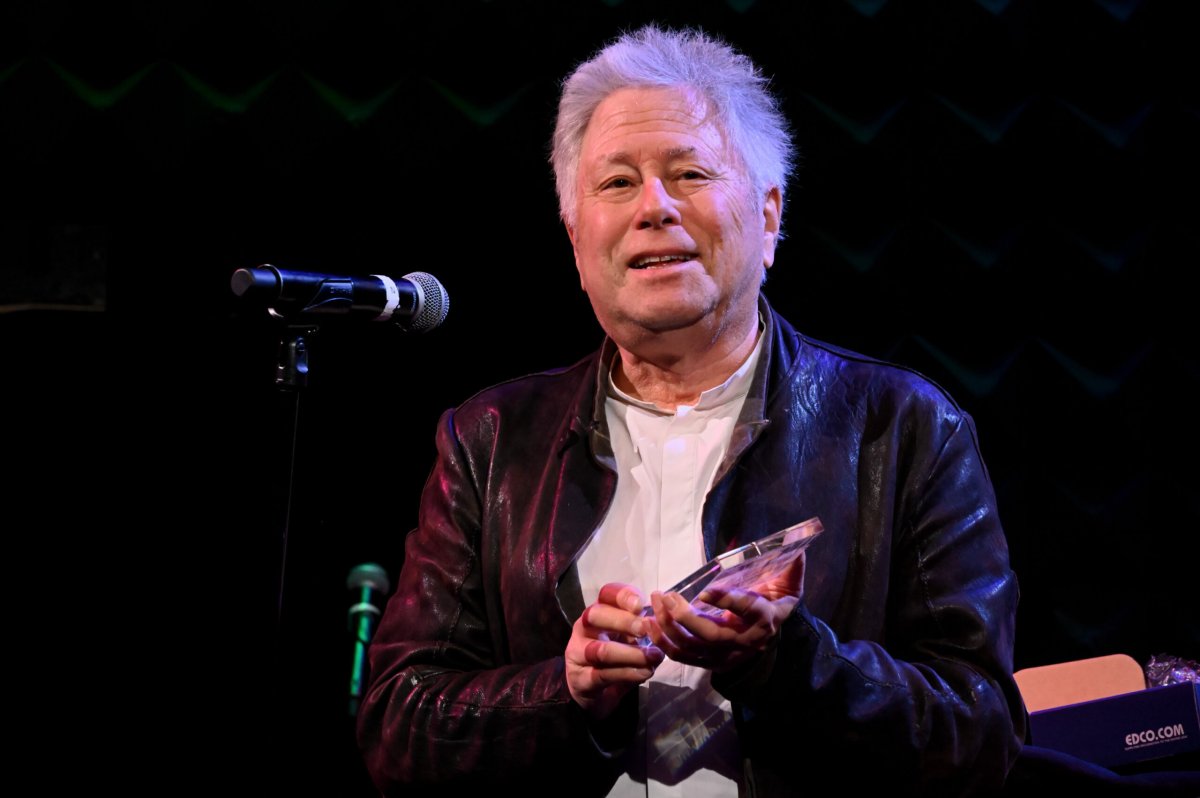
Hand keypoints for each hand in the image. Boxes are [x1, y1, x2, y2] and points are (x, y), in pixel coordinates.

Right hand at [565, 582, 663, 718]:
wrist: (590, 692)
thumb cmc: (614, 658)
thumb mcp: (627, 639)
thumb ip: (642, 629)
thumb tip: (664, 624)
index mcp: (598, 612)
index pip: (606, 594)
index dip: (623, 595)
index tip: (641, 605)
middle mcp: (583, 628)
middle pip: (596, 615)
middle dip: (624, 621)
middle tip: (646, 630)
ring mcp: (578, 653)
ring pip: (601, 649)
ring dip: (631, 654)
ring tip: (653, 657)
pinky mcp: (581, 679)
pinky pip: (604, 674)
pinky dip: (628, 673)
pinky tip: (645, 673)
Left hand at [647, 550, 804, 671]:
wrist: (769, 638)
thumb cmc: (774, 603)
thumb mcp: (788, 586)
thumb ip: (790, 567)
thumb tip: (796, 544)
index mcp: (765, 619)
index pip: (748, 611)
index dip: (729, 602)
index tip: (707, 591)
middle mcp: (745, 642)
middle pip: (713, 635)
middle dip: (687, 618)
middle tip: (668, 596)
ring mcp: (726, 656)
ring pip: (693, 647)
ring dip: (669, 627)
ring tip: (656, 603)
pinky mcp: (709, 663)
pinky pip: (683, 657)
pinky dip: (663, 642)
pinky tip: (650, 623)